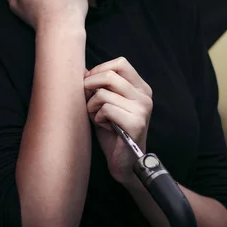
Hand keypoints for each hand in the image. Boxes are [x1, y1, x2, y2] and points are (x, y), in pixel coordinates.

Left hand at [83, 57, 152, 183]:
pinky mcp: (136, 123)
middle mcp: (145, 96)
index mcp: (141, 88)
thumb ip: (98, 86)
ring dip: (92, 106)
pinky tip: (104, 126)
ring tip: (96, 117)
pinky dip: (98, 118)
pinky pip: (106, 109)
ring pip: (104, 94)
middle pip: (111, 75)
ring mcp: (143, 109)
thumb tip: (81, 68)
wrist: (124, 163)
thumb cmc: (112, 132)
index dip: (99, 70)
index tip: (89, 83)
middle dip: (90, 85)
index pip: (120, 63)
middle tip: (86, 99)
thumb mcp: (104, 104)